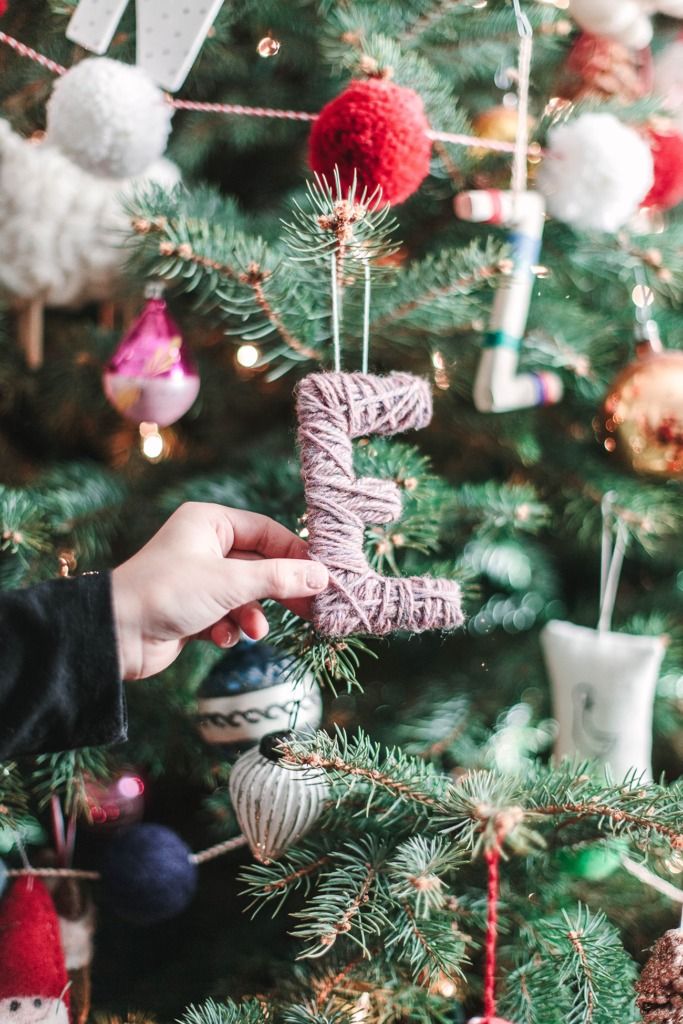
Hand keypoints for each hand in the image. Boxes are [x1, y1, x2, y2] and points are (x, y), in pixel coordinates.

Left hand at [111, 502, 327, 679]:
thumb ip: (279, 578)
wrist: (115, 635)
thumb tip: (322, 576)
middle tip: (311, 609)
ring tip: (254, 631)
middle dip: (280, 590)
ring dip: (253, 615)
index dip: (296, 554)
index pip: (267, 532)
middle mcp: (204, 545)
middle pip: (260, 565)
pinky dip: (230, 627)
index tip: (325, 576)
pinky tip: (224, 637)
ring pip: (245, 594)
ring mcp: (198, 578)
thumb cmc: (168, 592)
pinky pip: (227, 614)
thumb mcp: (230, 582)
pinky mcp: (192, 609)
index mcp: (209, 523)